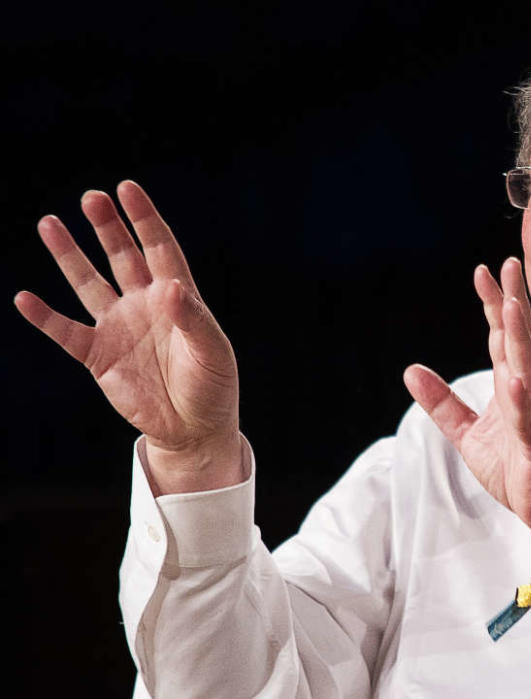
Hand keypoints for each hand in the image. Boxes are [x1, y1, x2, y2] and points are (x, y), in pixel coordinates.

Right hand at [14, 181, 241, 493]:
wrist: (193, 428)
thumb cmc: (212, 385)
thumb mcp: (212, 352)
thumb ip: (192, 319)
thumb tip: (172, 286)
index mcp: (178, 297)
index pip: (159, 248)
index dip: (144, 218)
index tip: (127, 189)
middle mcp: (144, 304)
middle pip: (122, 256)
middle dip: (107, 226)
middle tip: (91, 197)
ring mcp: (118, 327)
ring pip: (88, 283)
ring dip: (69, 256)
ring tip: (49, 223)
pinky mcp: (97, 356)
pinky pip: (66, 332)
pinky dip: (45, 317)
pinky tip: (25, 298)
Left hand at [404, 258, 530, 565]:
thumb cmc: (518, 469)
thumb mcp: (468, 434)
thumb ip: (442, 402)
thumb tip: (411, 370)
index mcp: (511, 387)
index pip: (501, 337)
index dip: (492, 304)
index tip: (484, 271)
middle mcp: (527, 393)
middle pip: (518, 341)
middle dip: (511, 303)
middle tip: (508, 266)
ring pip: (526, 371)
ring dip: (519, 338)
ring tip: (511, 306)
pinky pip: (528, 420)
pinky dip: (521, 400)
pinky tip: (515, 380)